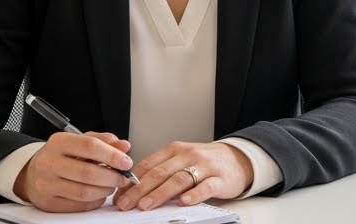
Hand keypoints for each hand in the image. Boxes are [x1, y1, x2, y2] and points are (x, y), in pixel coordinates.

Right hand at [14, 132, 133, 212]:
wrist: (32, 172)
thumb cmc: (61, 155)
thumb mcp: (79, 141)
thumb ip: (103, 141)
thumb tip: (124, 146)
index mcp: (58, 142)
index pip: (90, 146)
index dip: (112, 155)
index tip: (126, 162)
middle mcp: (49, 163)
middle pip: (88, 173)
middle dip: (112, 177)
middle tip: (124, 177)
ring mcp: (46, 184)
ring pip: (85, 192)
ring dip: (105, 190)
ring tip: (111, 185)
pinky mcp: (48, 203)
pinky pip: (78, 205)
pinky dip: (95, 201)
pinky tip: (99, 194)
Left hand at [113, 141, 253, 210]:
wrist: (238, 158)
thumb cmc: (204, 162)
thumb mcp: (181, 160)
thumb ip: (160, 170)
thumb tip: (131, 189)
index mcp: (174, 149)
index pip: (148, 165)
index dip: (131, 181)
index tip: (118, 196)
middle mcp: (188, 155)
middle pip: (159, 173)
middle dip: (139, 190)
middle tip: (125, 204)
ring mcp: (205, 166)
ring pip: (179, 179)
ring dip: (160, 193)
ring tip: (146, 205)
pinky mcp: (220, 179)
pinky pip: (205, 187)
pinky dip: (194, 195)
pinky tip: (183, 202)